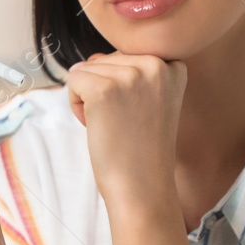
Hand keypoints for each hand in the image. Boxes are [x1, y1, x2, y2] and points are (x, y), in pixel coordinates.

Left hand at [66, 53, 186, 209]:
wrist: (143, 188)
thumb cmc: (142, 149)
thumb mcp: (151, 100)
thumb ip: (131, 72)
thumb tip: (92, 57)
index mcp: (172, 65)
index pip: (127, 56)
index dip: (123, 87)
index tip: (139, 115)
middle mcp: (156, 64)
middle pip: (106, 60)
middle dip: (105, 91)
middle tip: (125, 124)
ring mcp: (130, 75)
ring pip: (87, 69)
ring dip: (90, 98)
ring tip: (114, 125)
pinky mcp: (104, 89)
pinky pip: (73, 80)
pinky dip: (75, 104)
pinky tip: (96, 125)